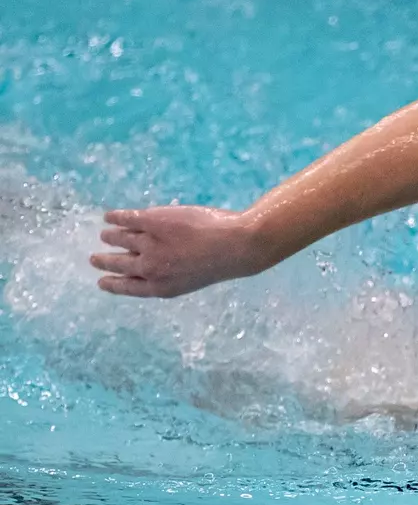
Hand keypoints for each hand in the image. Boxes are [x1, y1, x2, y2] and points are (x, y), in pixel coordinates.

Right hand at [90, 207, 266, 297]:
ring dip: (110, 237)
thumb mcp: (192, 277)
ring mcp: (149, 244)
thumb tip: (152, 262)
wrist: (237, 245)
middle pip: (118, 264)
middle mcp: (150, 268)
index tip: (101, 282)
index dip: (112, 285)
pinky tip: (109, 216)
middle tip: (94, 259)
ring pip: (118, 239)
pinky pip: (125, 218)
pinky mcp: (151, 221)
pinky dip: (114, 217)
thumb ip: (171, 273)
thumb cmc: (223, 262)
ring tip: (106, 235)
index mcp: (162, 287)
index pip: (128, 288)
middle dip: (104, 262)